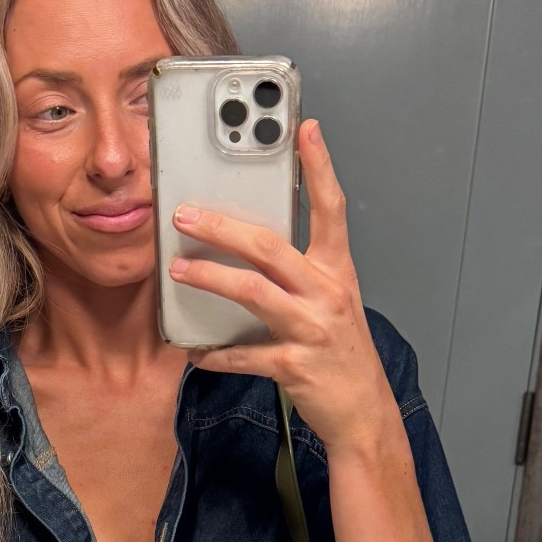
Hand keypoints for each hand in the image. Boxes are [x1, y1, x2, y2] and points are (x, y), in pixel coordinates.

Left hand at [168, 119, 400, 460]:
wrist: (363, 412)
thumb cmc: (341, 354)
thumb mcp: (332, 303)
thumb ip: (299, 273)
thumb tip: (250, 247)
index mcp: (336, 272)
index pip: (331, 209)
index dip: (319, 168)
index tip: (304, 130)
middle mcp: (326, 293)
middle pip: (270, 246)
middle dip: (223, 228)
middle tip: (185, 216)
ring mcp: (311, 329)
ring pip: (253, 292)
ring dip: (210, 278)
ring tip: (178, 271)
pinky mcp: (294, 365)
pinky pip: (244, 353)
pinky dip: (216, 353)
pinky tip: (194, 351)